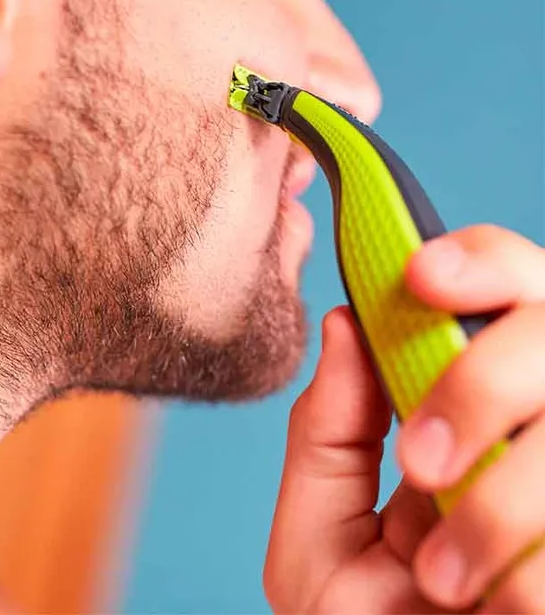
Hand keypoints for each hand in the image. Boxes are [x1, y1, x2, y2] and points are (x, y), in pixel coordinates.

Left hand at [264, 225, 544, 612]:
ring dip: (503, 505)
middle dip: (483, 384)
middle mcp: (541, 430)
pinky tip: (499, 608)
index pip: (503, 289)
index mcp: (470, 413)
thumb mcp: (321, 544)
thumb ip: (328, 436)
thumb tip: (346, 322)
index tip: (422, 276)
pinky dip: (531, 569)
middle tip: (424, 459)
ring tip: (441, 579)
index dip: (476, 263)